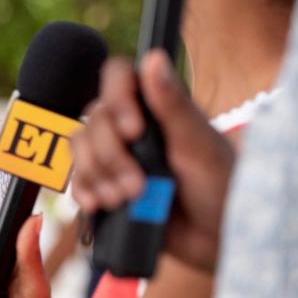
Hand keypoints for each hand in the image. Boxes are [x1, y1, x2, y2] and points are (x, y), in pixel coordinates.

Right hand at [70, 51, 233, 273]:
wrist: (216, 239)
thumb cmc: (221, 186)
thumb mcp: (199, 144)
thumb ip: (173, 104)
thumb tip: (154, 57)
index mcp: (156, 103)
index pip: (117, 76)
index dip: (117, 99)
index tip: (133, 131)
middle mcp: (131, 123)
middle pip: (94, 119)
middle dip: (111, 156)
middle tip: (138, 185)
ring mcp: (116, 154)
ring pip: (80, 147)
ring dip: (98, 175)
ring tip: (126, 199)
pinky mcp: (105, 183)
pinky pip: (76, 178)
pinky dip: (85, 191)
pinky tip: (101, 205)